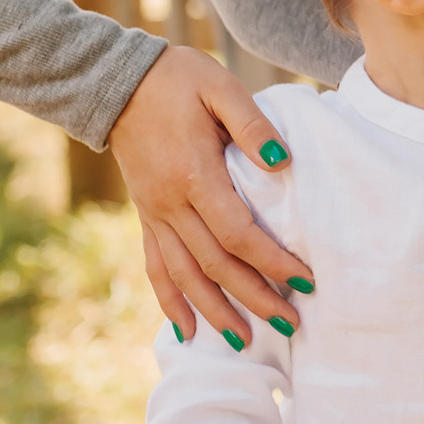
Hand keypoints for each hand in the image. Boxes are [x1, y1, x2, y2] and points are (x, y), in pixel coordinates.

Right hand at [109, 46, 308, 345]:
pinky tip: (188, 331)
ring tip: (246, 342)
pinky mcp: (146, 216)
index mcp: (194, 175)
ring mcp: (154, 213)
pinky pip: (155, 267)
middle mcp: (170, 204)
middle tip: (292, 324)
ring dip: (215, 311)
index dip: (272, 261)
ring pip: (183, 275)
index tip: (305, 282)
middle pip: (214, 265)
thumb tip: (282, 162)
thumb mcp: (222, 88)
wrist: (118, 81)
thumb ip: (253, 126)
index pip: (238, 233)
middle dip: (254, 298)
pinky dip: (170, 301)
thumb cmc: (179, 81)